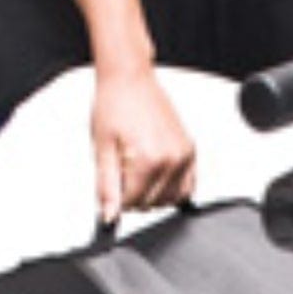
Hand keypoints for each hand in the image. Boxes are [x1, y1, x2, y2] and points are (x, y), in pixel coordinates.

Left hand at [91, 66, 196, 222]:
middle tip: (124, 169)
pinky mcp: (190, 150)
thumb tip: (108, 215)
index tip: (113, 181)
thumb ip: (107, 187)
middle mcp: (172, 160)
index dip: (117, 198)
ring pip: (171, 199)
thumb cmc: (114, 104)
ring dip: (154, 193)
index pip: (132, 204)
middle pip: (152, 204)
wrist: (129, 78)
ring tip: (139, 169)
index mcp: (148, 161)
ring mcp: (184, 155)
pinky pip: (188, 185)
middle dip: (134, 195)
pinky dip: (172, 187)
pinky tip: (157, 173)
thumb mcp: (102, 149)